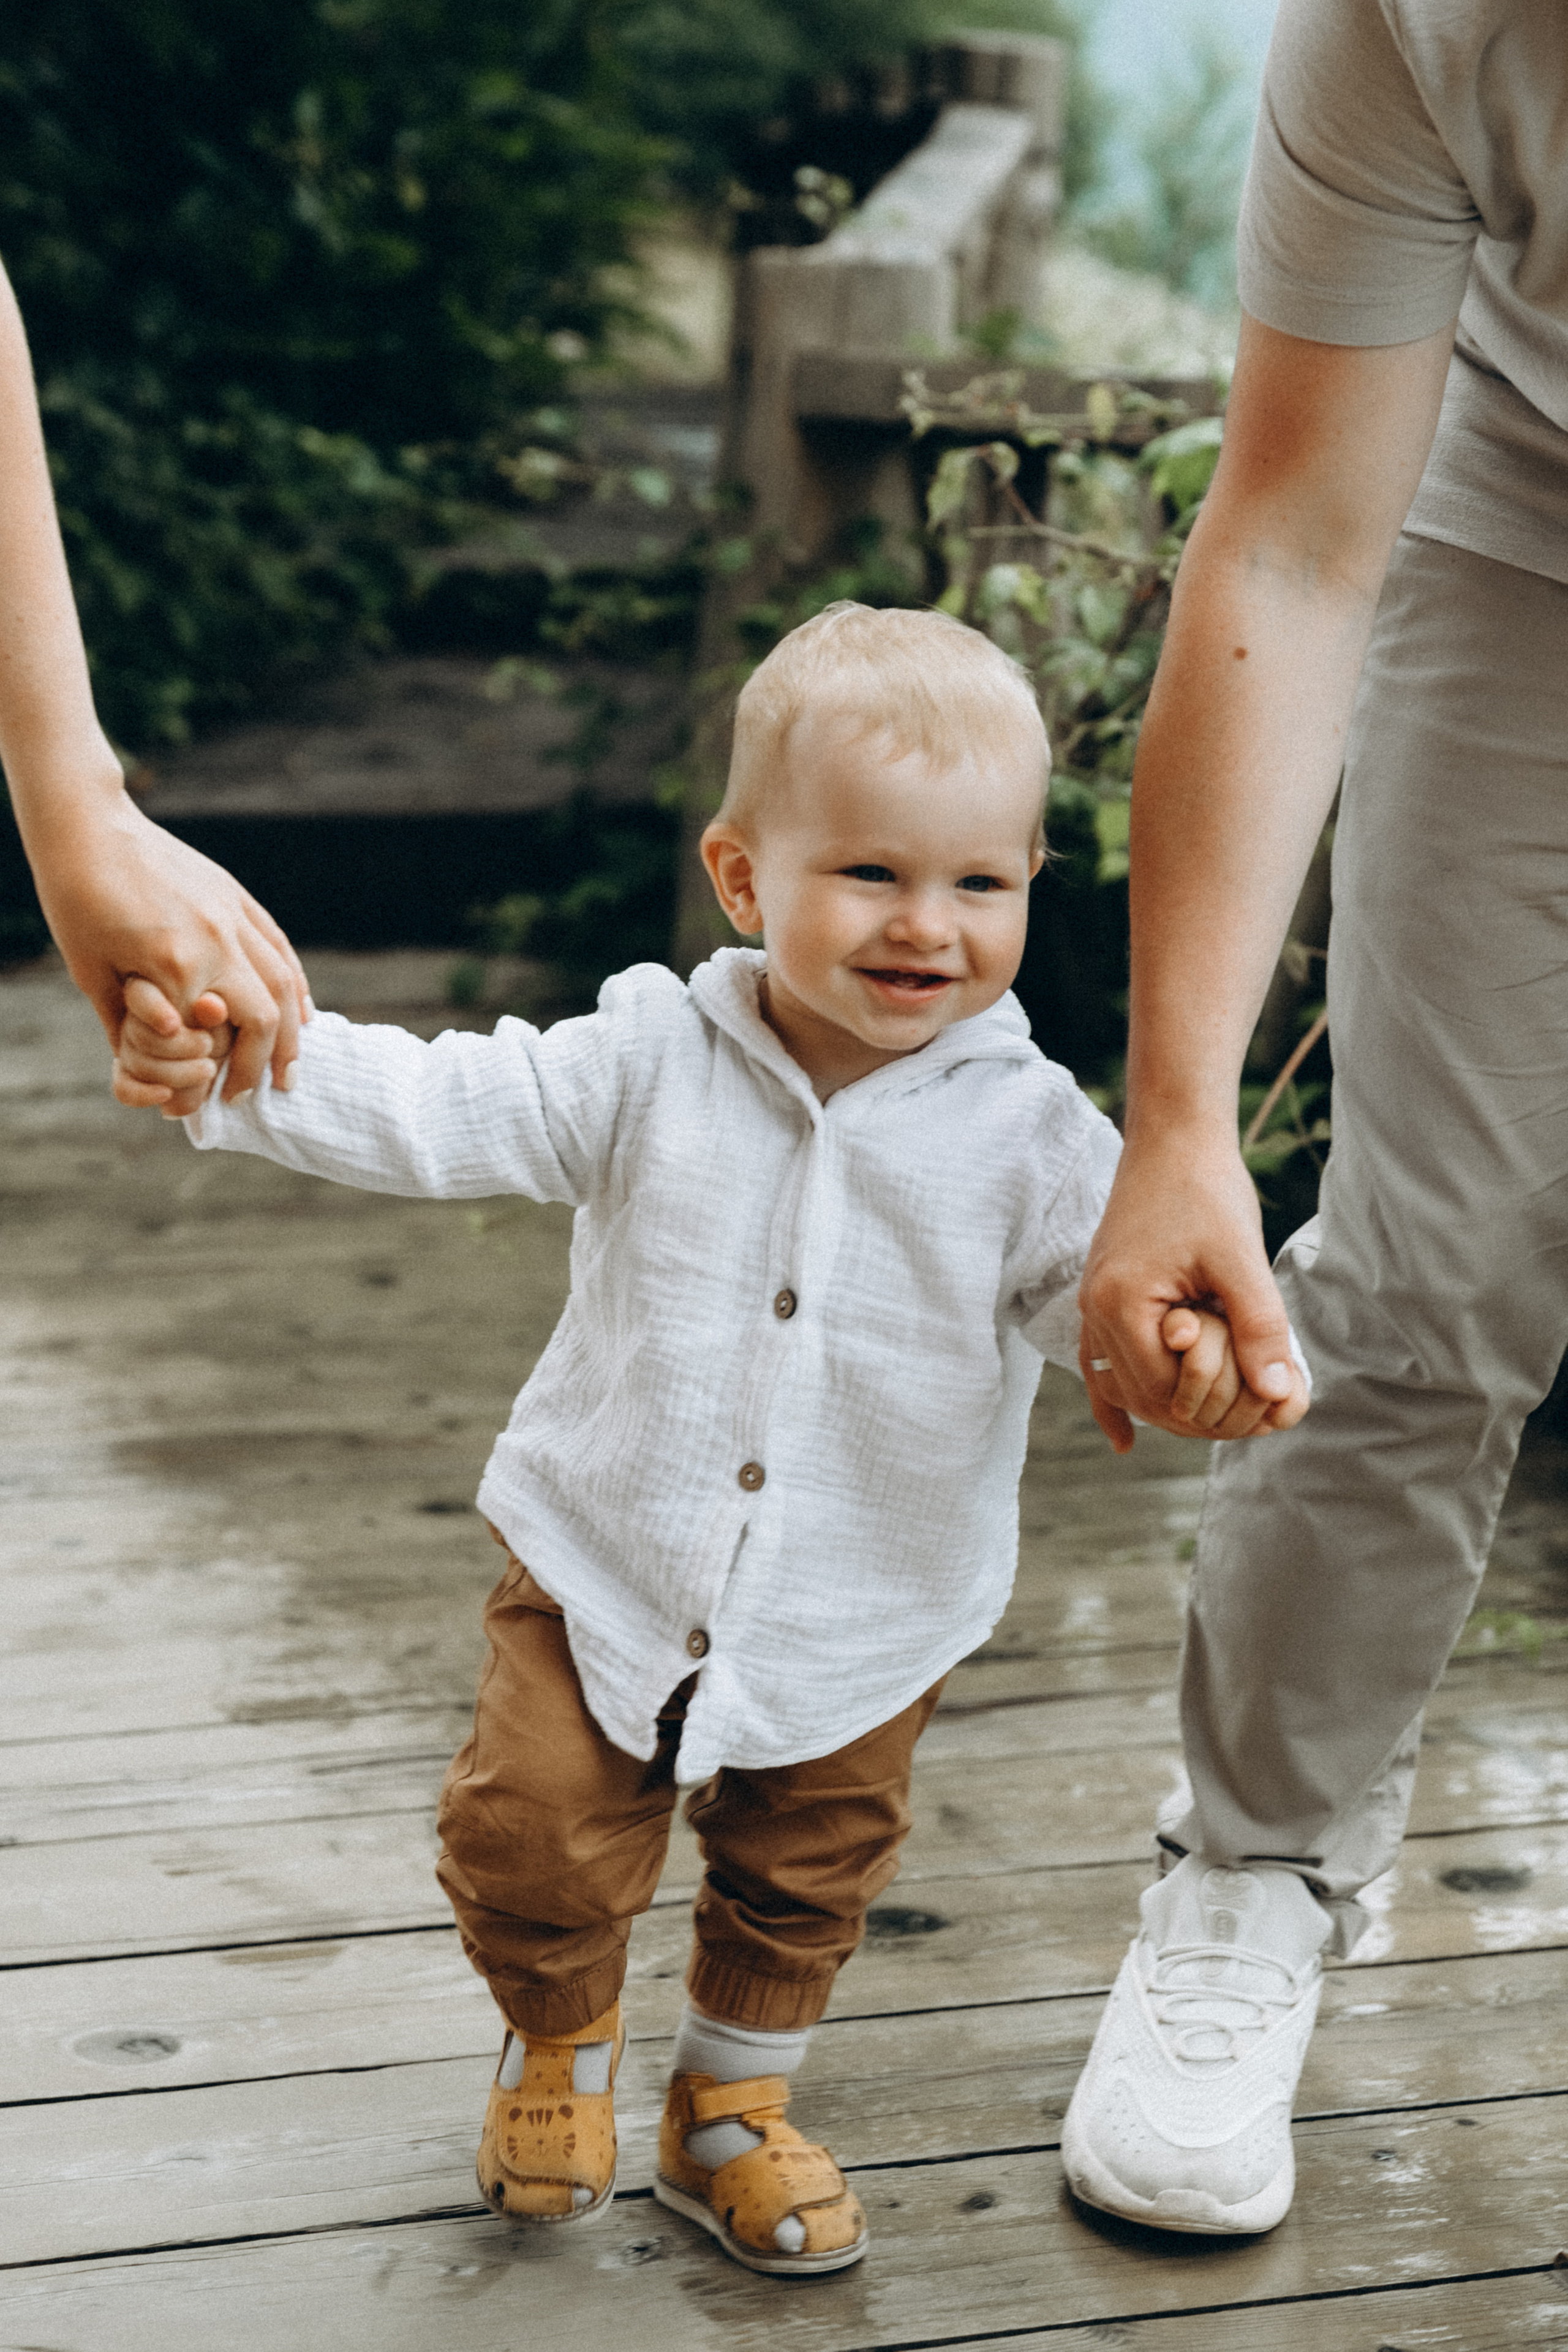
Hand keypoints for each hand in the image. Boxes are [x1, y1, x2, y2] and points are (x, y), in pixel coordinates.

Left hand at [28, 783, 308, 1100]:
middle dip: (264, 1065)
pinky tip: (300, 1011)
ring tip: (289, 1068)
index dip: (203, 1078)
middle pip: (264, 1019)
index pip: (205, 1040)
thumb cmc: (77, 900)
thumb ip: (126, 1023)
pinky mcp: (236, 897)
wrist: (87, 827)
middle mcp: (215, 942)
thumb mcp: (91, 973)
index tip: (199, 1104)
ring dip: (292, 1034)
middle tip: (256, 1094)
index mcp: (174, 966)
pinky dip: (295, 985)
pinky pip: (279, 948)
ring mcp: (232, 916)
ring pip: (284, 984)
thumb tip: (148, 1071)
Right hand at [1078, 1126, 1310, 1453]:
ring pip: (1127, 1389)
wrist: (1174, 1136)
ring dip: (1174, 1408)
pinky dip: (1114, 1404)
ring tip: (1228, 1420)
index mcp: (1122, 1304)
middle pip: (1145, 1399)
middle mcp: (1095, 1311)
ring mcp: (1094, 1306)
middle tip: (1261, 1417)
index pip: (1164, 1392)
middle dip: (1202, 1414)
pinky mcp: (1104, 1298)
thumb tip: (1278, 1397)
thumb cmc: (1207, 1190)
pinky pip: (1100, 1366)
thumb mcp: (1242, 1258)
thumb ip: (1259, 1327)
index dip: (1218, 1408)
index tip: (1269, 1406)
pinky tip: (1124, 1442)